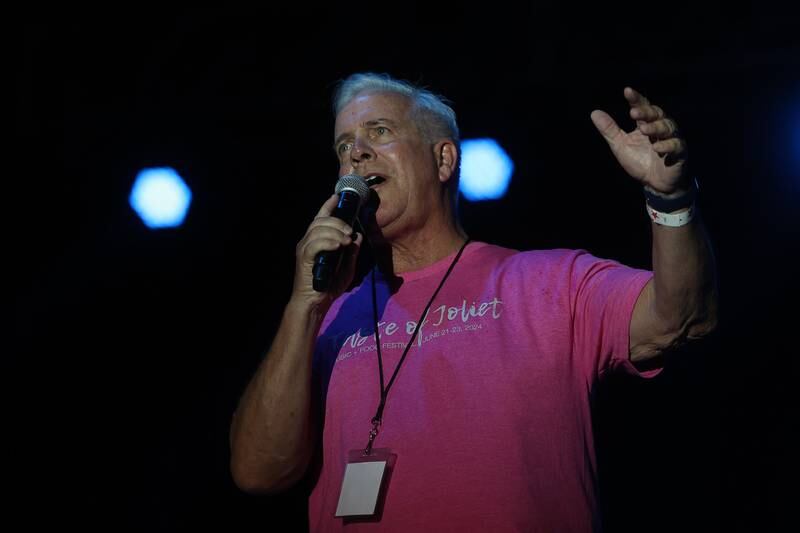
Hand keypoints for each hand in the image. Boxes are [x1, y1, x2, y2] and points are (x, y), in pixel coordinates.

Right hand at [292, 194, 362, 310]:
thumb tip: (358, 236)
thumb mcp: (347, 268)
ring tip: (346, 240)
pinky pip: (314, 244)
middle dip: (337, 222)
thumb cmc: (329, 287)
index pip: (321, 217)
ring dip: (335, 231)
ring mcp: (305, 249)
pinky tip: (338, 245)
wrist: (315, 304)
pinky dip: (328, 242)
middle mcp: (308, 242)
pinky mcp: (304, 259)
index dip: (328, 205)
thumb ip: (352, 252)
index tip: (338, 196)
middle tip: (350, 231)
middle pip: (320, 221)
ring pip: (317, 230)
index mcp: (318, 241)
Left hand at [591, 87, 688, 194]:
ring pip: (667, 127)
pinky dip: (667, 146)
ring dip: (656, 127)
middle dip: (646, 112)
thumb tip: (594, 112)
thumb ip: (609, 129)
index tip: (627, 91)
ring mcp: (671, 139)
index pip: (642, 107)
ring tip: (644, 129)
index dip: (636, 99)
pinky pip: (676, 146)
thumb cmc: (639, 161)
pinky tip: (657, 147)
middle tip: (634, 113)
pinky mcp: (679, 153)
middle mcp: (660, 128)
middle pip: (656, 114)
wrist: (654, 184)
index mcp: (646, 124)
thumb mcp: (620, 145)